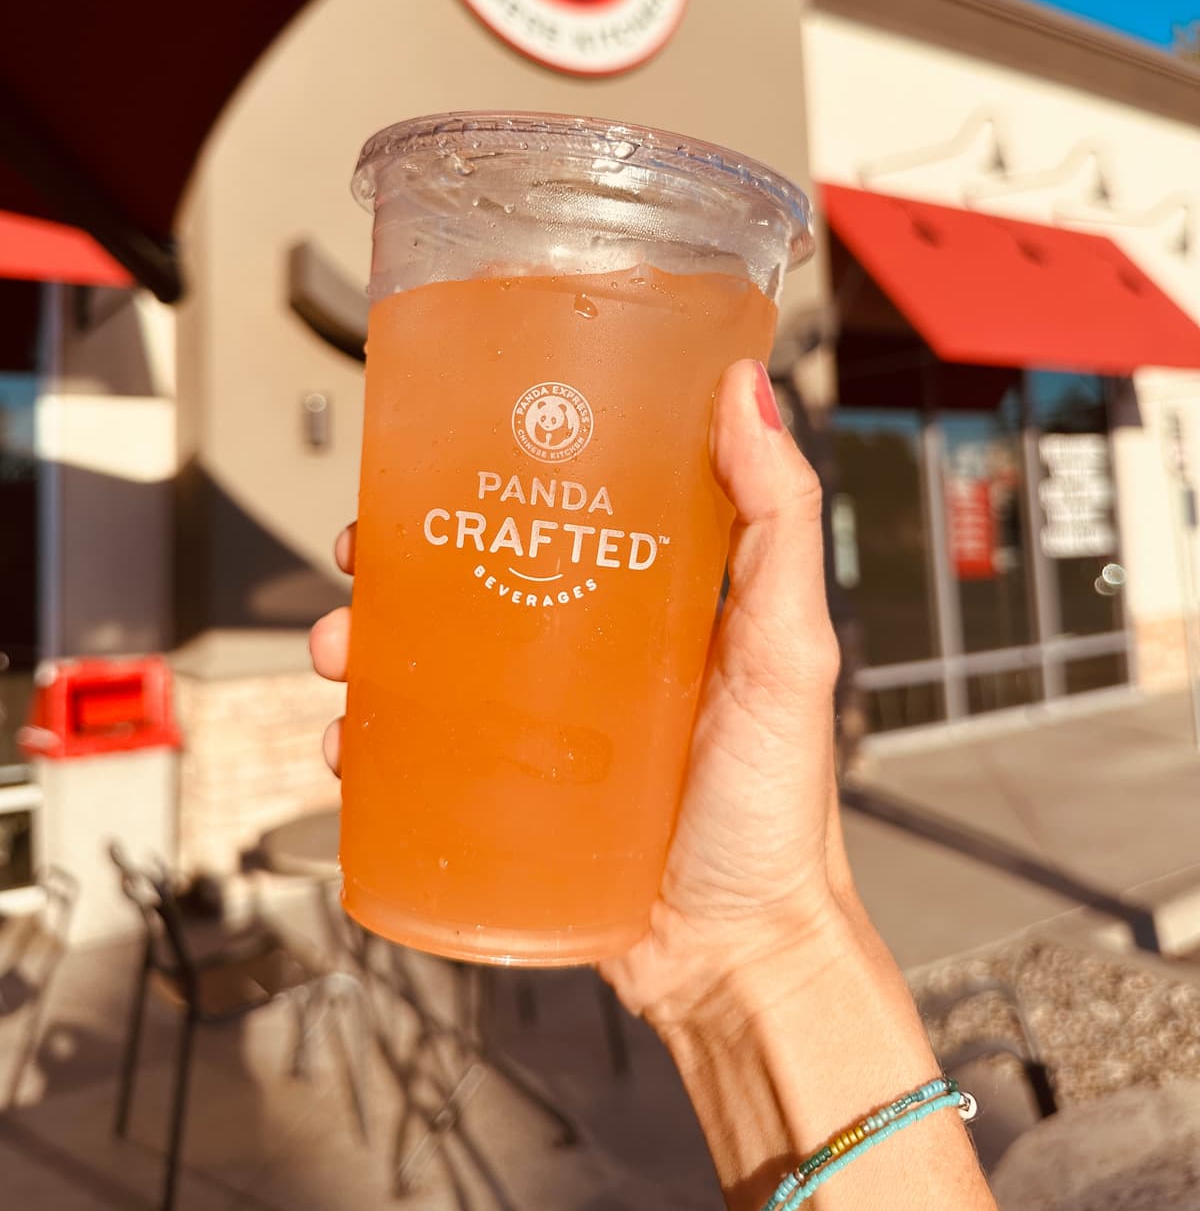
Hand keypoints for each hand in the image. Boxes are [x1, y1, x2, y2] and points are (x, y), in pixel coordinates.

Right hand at [310, 359, 854, 1027]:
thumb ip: (778, 522)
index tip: (441, 448)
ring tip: (344, 653)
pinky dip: (368, 742)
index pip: (556, 509)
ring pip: (424, 662)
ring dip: (365, 645)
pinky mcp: (502, 798)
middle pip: (468, 579)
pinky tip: (350, 743)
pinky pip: (414, 758)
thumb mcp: (790, 649)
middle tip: (364, 557)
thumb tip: (751, 393)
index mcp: (647, 601)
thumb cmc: (777, 812)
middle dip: (398, 561)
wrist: (738, 958)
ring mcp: (537, 727)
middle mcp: (584, 653)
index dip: (490, 474)